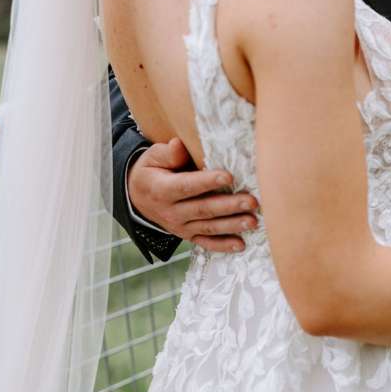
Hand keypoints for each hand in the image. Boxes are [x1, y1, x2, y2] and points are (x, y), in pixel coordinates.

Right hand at [127, 138, 258, 252]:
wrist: (137, 197)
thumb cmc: (151, 172)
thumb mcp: (152, 158)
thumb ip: (167, 153)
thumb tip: (179, 145)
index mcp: (161, 190)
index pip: (186, 186)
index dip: (207, 182)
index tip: (229, 177)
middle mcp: (171, 212)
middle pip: (203, 209)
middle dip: (229, 206)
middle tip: (252, 201)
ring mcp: (180, 226)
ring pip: (209, 228)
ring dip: (232, 225)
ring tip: (253, 221)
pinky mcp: (188, 235)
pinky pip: (206, 243)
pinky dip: (223, 246)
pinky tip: (241, 245)